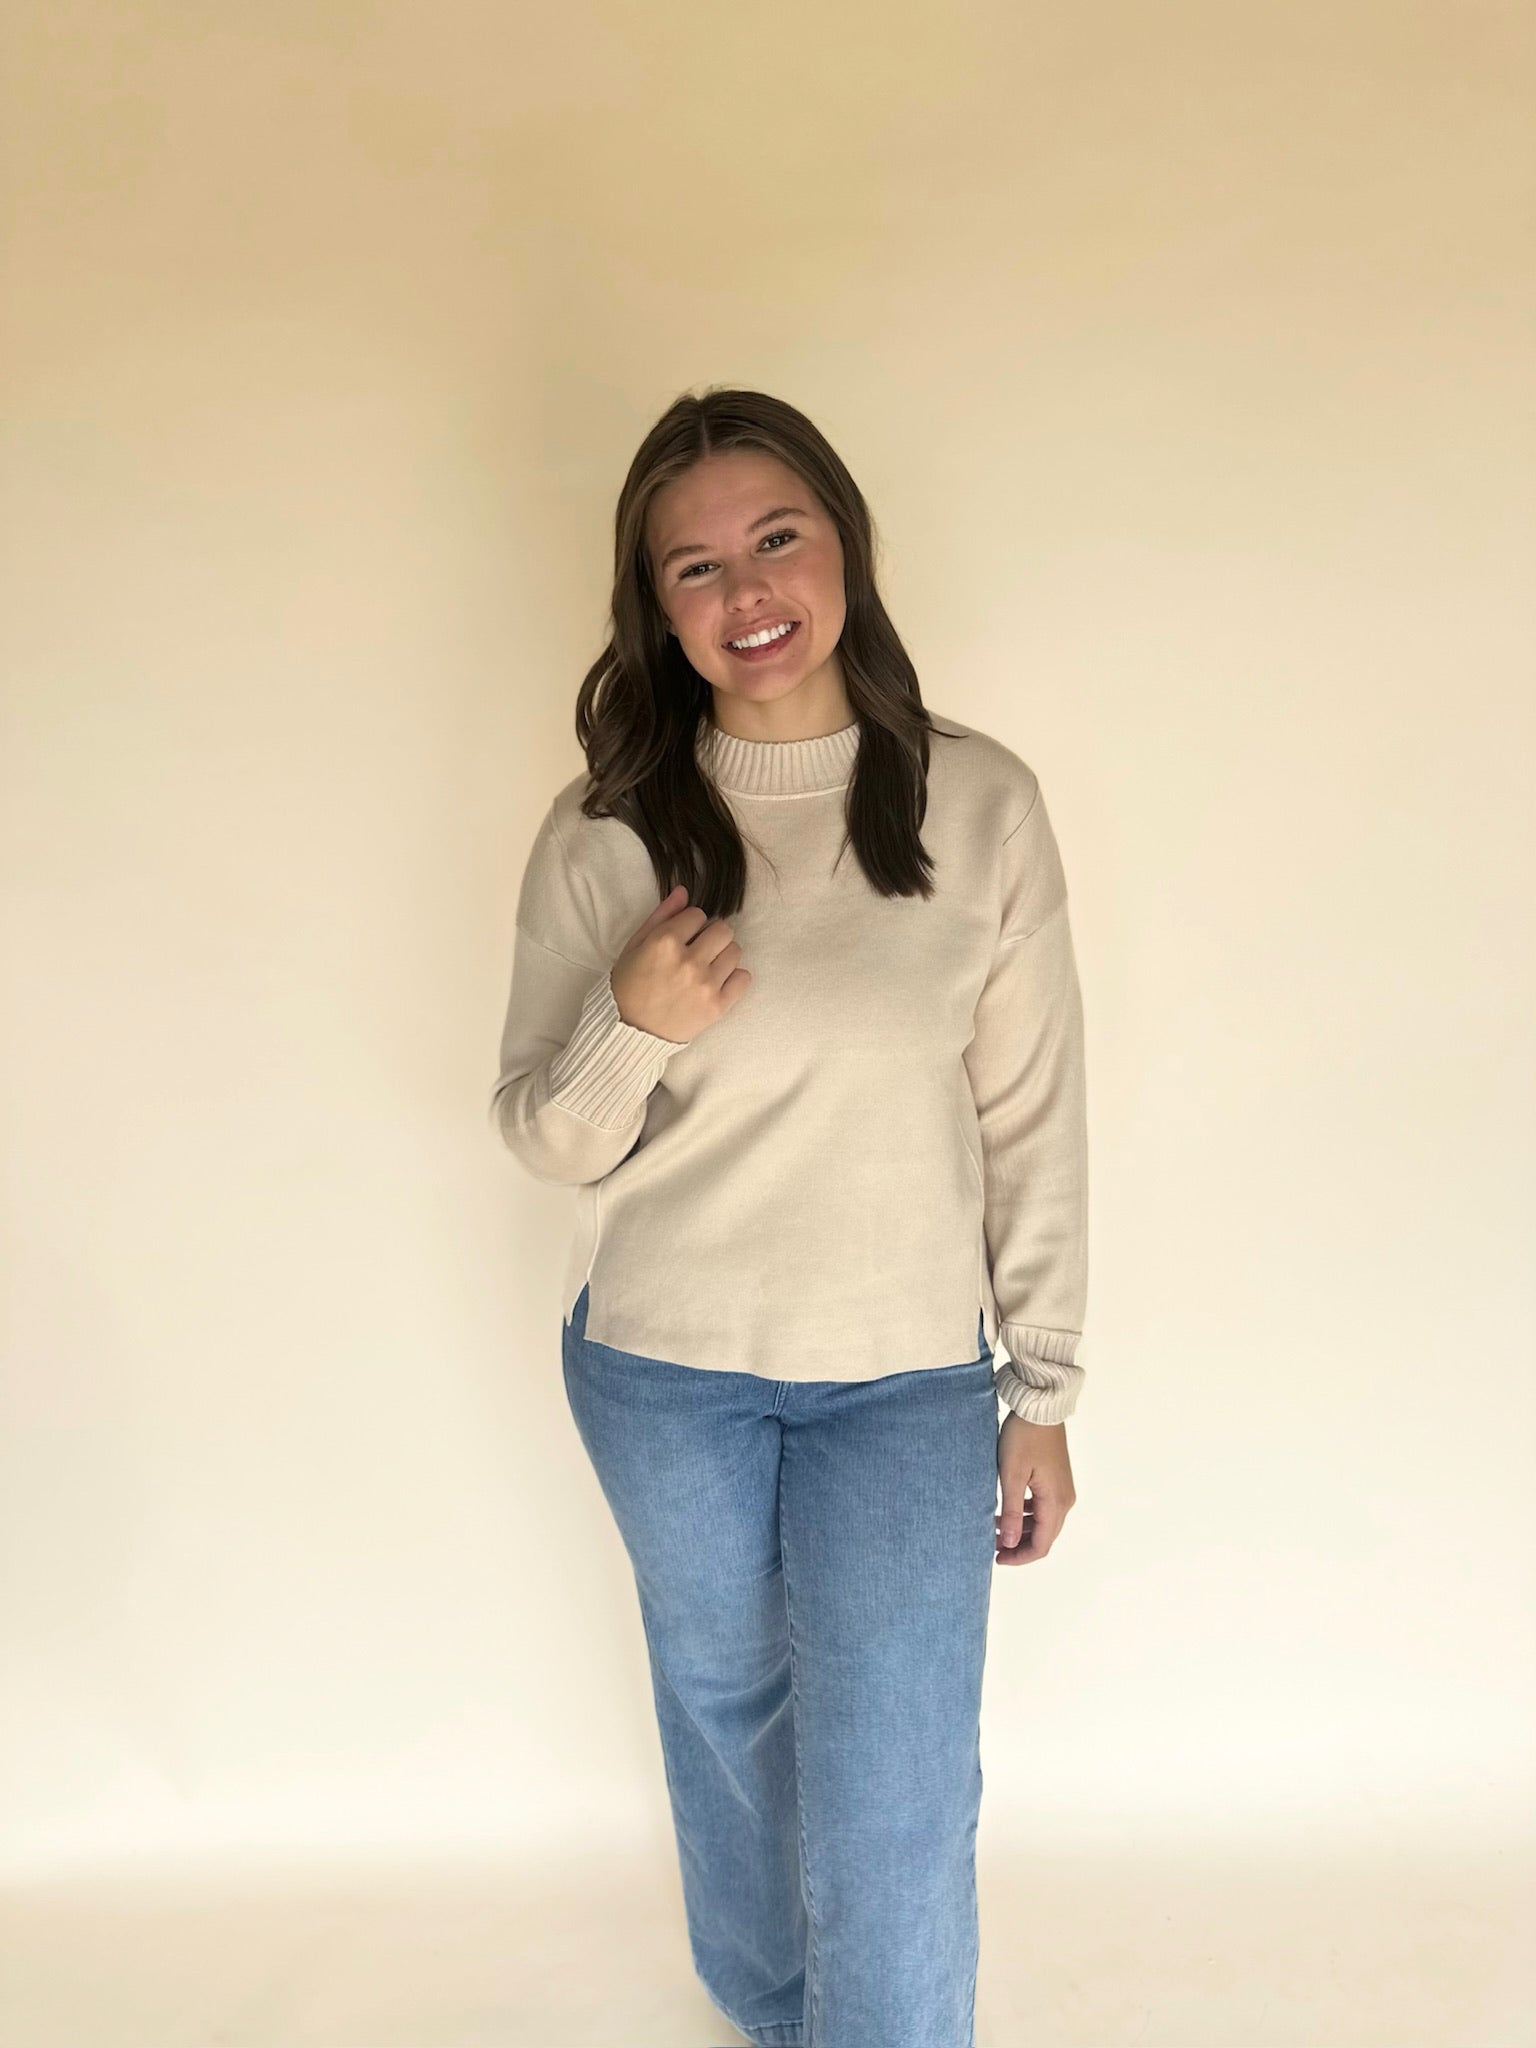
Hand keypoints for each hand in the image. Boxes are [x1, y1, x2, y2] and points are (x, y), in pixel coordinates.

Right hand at [610, 885, 751, 1043]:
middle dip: (711, 936)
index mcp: (665, 942)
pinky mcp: (717, 1006)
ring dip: (722, 956)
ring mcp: (705, 985)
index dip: (690, 924)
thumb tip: (684, 891)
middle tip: (698, 951)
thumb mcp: (635, 946)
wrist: (629, 1032)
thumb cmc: (628, 986)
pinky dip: (734, 978)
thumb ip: (661, 916)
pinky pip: (744, 978)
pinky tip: (716, 983)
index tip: (682, 938)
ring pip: (735, 951)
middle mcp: (688, 961)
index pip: (698, 915)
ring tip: (705, 968)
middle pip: (723, 930)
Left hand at [995, 1414, 1075, 1563]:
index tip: (997, 1558)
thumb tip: (1009, 1543)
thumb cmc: (1024, 1437)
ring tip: (992, 1526)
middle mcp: (1064, 1500)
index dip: (1019, 1557)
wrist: (1040, 1407)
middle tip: (991, 1544)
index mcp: (1055, 1502)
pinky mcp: (1056, 1480)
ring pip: (1041, 1522)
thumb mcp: (1012, 1475)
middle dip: (1018, 1545)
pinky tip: (1004, 1509)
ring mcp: (1062, 1490)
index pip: (1041, 1545)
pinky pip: (1041, 1507)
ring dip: (1019, 1529)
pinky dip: (1024, 1514)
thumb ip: (1010, 1511)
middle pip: (1043, 1537)